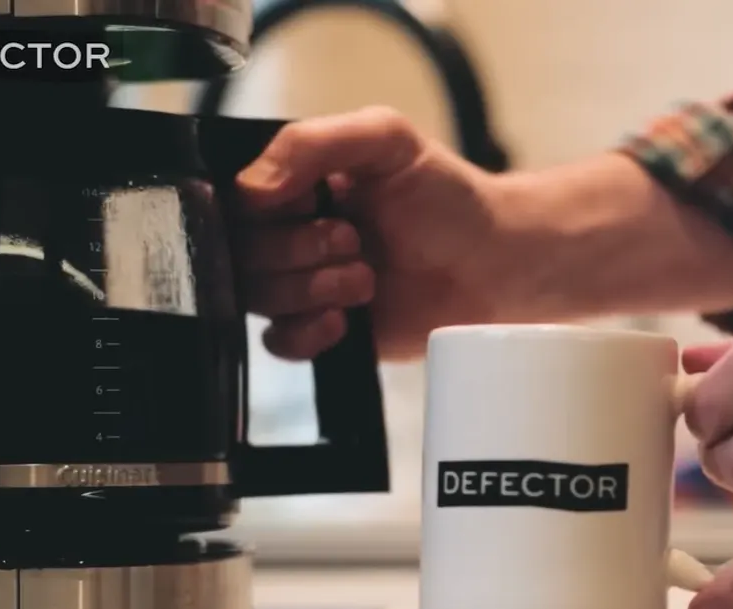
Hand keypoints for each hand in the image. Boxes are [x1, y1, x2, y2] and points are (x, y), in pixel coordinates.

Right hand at [236, 106, 506, 359]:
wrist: (496, 264)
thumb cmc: (447, 197)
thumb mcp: (386, 140)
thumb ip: (312, 144)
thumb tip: (250, 189)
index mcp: (296, 182)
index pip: (236, 200)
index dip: (266, 209)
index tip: (313, 204)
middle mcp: (292, 232)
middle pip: (241, 254)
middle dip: (297, 251)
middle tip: (354, 240)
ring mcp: (305, 284)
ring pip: (258, 298)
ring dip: (311, 289)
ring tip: (366, 277)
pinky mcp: (325, 331)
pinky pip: (279, 343)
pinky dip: (306, 333)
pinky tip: (344, 319)